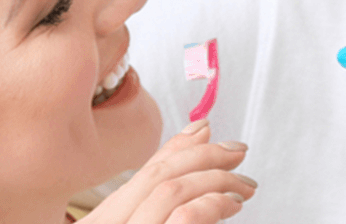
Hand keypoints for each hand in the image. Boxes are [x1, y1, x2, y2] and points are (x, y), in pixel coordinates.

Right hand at [82, 120, 258, 223]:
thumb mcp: (146, 223)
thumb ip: (162, 200)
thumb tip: (196, 150)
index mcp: (103, 222)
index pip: (142, 175)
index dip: (178, 146)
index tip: (207, 130)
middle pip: (156, 175)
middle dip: (203, 156)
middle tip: (238, 152)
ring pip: (170, 190)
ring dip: (214, 180)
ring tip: (243, 187)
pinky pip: (183, 215)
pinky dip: (211, 203)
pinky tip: (230, 205)